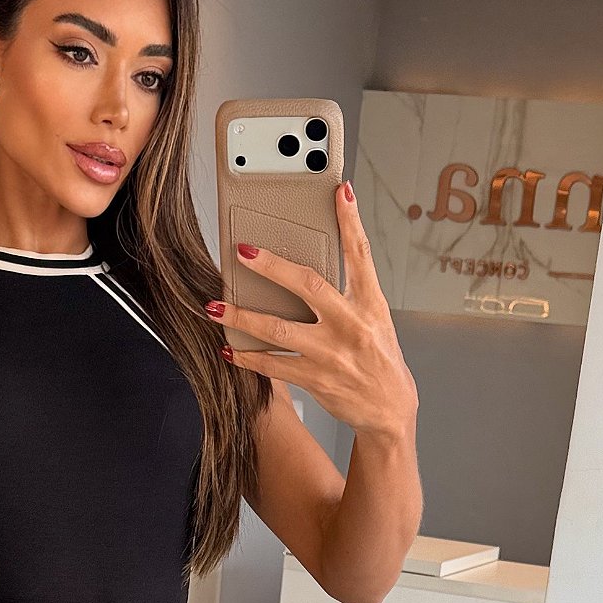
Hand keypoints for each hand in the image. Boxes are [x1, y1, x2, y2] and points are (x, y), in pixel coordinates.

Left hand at [209, 180, 416, 439]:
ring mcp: (332, 354)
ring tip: (214, 307)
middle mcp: (351, 325)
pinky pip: (274, 365)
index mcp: (370, 303)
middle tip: (242, 251)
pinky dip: (248, 357)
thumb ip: (349, 292)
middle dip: (271, 266)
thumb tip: (310, 266)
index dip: (351, 222)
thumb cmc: (379, 358)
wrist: (389, 410)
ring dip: (241, 316)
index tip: (340, 192)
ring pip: (278, 329)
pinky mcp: (317, 379)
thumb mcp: (375, 319)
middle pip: (307, 285)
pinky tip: (230, 348)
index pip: (361, 255)